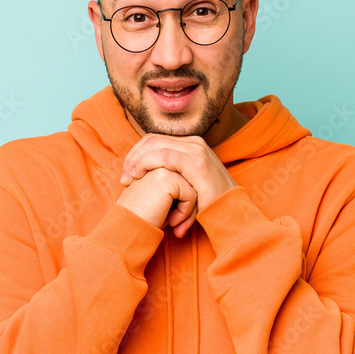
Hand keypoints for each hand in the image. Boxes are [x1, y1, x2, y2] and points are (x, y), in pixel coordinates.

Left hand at [118, 134, 237, 231]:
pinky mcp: (196, 163)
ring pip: (155, 145)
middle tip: (123, 177)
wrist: (230, 214)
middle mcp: (195, 143)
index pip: (156, 139)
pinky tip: (137, 175)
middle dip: (133, 156)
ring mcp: (197, 150)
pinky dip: (146, 163)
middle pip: (152, 139)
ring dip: (136, 160)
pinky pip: (163, 156)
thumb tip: (147, 176)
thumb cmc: (207, 206)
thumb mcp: (187, 186)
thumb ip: (171, 176)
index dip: (137, 153)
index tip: (127, 172)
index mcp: (191, 145)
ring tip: (127, 178)